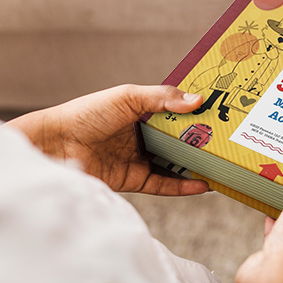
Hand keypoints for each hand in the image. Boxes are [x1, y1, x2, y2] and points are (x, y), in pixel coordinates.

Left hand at [6, 85, 210, 195]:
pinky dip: (182, 186)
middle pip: (178, 139)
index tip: (220, 112)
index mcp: (141, 111)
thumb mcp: (128, 97)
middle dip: (201, 141)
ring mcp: (138, 158)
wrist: (55, 144)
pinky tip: (202, 184)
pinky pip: (163, 184)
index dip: (195, 113)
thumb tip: (198, 100)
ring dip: (195, 165)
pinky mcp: (132, 180)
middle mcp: (142, 135)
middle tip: (227, 141)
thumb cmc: (87, 113)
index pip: (175, 112)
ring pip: (174, 163)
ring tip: (221, 165)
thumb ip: (163, 98)